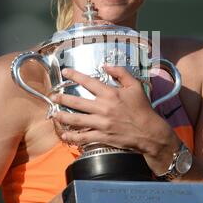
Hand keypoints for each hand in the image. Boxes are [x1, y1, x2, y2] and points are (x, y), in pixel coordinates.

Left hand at [52, 65, 173, 155]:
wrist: (149, 132)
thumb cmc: (142, 108)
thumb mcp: (135, 86)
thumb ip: (121, 73)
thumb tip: (106, 65)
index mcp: (110, 94)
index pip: (88, 82)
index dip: (75, 75)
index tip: (65, 72)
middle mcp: (103, 108)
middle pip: (77, 101)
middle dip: (62, 98)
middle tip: (52, 96)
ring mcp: (101, 123)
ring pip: (76, 119)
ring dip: (63, 117)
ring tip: (54, 114)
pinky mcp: (102, 136)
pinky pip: (83, 137)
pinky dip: (72, 137)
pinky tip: (64, 135)